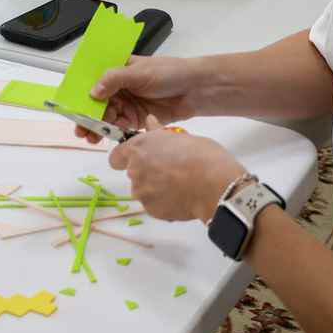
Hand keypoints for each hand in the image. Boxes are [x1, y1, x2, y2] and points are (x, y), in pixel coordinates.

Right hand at [74, 54, 204, 143]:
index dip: (80, 93)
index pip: (92, 80)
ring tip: (90, 137)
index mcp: (117, 70)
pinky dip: (111, 133)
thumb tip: (92, 91)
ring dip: (97, 127)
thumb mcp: (140, 72)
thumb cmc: (169, 73)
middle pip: (96, 103)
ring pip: (105, 117)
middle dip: (86, 116)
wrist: (196, 90)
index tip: (71, 107)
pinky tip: (105, 138)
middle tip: (80, 130)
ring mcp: (127, 104)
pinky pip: (119, 127)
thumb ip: (114, 79)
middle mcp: (118, 87)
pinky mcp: (136, 119)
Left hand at [108, 115, 245, 221]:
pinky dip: (165, 202)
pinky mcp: (152, 210)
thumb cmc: (201, 156)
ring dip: (156, 188)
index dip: (126, 157)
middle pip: (133, 173)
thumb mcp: (181, 137)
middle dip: (148, 171)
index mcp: (139, 148)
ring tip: (180, 184)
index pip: (117, 156)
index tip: (139, 158)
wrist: (215, 185)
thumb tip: (149, 121)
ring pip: (144, 190)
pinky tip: (182, 196)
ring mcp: (142, 193)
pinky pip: (155, 205)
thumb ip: (159, 132)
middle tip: (170, 169)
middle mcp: (135, 171)